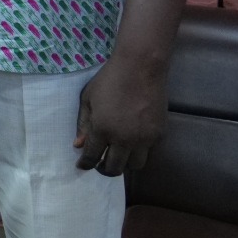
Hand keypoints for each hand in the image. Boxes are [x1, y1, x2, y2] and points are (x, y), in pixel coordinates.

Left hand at [74, 53, 167, 175]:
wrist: (141, 67)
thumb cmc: (109, 79)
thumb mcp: (88, 99)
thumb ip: (83, 124)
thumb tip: (78, 145)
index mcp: (102, 129)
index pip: (92, 157)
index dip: (85, 164)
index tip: (83, 165)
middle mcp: (124, 139)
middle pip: (114, 168)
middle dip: (104, 169)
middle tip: (100, 164)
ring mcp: (144, 138)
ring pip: (134, 166)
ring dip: (124, 163)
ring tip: (118, 155)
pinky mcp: (159, 134)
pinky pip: (148, 151)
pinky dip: (139, 150)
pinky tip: (133, 141)